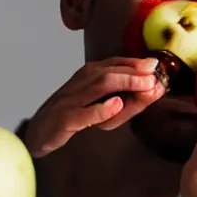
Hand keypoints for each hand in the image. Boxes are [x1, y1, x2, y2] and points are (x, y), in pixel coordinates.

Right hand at [24, 56, 165, 156]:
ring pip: (99, 85)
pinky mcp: (65, 119)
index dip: (136, 63)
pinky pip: (84, 113)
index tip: (156, 65)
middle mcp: (81, 82)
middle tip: (156, 75)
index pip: (115, 63)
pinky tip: (116, 104)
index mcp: (89, 75)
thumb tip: (154, 89)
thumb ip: (127, 100)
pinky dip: (101, 108)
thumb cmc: (73, 116)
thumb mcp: (104, 106)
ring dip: (125, 83)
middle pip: (110, 71)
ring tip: (144, 84)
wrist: (39, 133)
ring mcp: (72, 100)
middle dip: (135, 72)